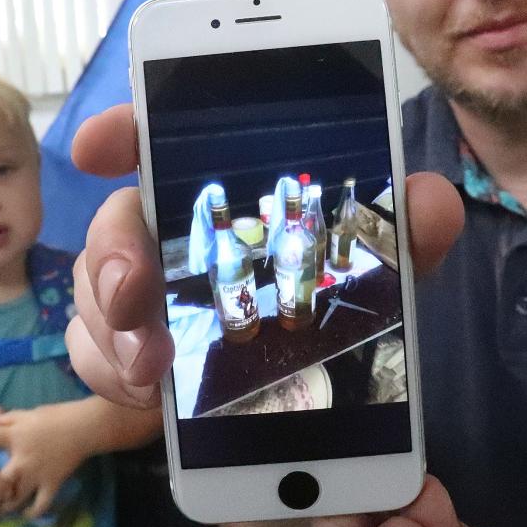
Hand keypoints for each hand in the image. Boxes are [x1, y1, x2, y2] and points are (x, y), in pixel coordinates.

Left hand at [0, 402, 86, 518]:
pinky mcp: (51, 485)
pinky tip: (24, 513)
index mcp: (16, 436)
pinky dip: (30, 513)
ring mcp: (37, 475)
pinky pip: (39, 506)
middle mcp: (22, 459)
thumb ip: (9, 418)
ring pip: (14, 498)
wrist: (86, 427)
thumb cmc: (57, 415)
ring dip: (4, 504)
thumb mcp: (30, 412)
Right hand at [65, 103, 464, 407]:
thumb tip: (433, 203)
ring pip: (96, 292)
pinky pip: (97, 353)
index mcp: (229, 195)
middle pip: (117, 220)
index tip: (93, 147)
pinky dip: (115, 373)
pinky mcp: (133, 349)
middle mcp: (176, 234)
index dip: (125, 131)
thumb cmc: (335, 304)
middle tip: (133, 292)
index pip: (165, 140)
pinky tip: (150, 395)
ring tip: (152, 371)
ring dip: (113, 328)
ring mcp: (148, 294)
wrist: (315, 394)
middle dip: (114, 252)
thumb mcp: (378, 269)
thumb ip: (403, 232)